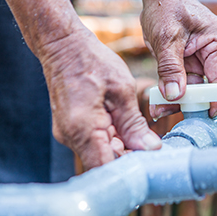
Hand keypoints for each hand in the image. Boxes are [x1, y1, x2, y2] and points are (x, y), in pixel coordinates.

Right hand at [40, 26, 160, 169]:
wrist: (62, 45)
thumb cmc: (91, 61)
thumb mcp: (121, 90)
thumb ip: (134, 124)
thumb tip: (150, 149)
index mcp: (83, 129)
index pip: (106, 167)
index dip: (129, 170)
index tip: (151, 164)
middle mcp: (70, 137)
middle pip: (104, 163)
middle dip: (129, 159)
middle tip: (154, 150)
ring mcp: (69, 134)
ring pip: (100, 154)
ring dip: (121, 148)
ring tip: (143, 137)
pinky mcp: (72, 129)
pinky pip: (94, 143)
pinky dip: (112, 139)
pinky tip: (126, 128)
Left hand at [139, 0, 216, 118]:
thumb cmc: (166, 5)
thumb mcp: (166, 36)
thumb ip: (170, 67)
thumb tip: (175, 96)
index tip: (206, 116)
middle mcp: (213, 52)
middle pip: (212, 87)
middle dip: (196, 104)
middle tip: (179, 116)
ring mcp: (200, 58)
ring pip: (196, 88)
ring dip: (180, 101)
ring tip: (159, 109)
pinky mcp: (187, 62)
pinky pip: (183, 83)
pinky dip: (172, 93)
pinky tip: (158, 103)